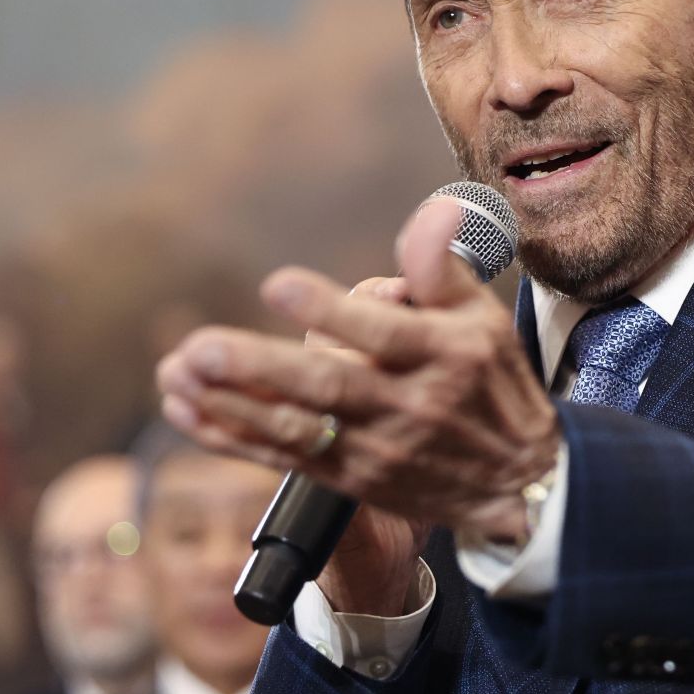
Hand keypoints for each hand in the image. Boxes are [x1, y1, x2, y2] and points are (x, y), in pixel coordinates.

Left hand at [156, 199, 559, 611]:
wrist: (518, 483)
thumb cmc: (493, 383)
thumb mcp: (484, 317)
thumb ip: (442, 266)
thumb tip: (435, 210)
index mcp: (441, 356)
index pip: (382, 333)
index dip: (330, 310)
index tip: (278, 284)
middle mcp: (405, 406)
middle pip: (327, 388)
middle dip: (258, 370)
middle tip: (199, 349)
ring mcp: (373, 449)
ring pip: (294, 428)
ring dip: (228, 403)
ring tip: (175, 375)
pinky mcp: (348, 479)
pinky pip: (281, 457)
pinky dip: (229, 436)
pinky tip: (185, 409)